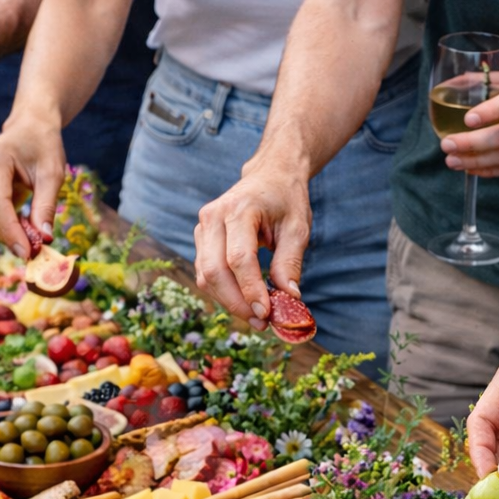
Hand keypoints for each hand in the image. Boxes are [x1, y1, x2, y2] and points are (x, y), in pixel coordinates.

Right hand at [0, 119, 63, 258]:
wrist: (30, 127)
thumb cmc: (43, 146)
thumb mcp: (52, 174)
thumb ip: (46, 206)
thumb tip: (44, 239)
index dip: (11, 232)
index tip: (28, 253)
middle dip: (9, 237)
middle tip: (35, 250)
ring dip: (6, 234)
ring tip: (31, 235)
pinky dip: (2, 226)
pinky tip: (21, 226)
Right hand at [195, 169, 311, 323]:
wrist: (269, 175)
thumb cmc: (286, 200)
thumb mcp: (298, 228)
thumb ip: (290, 263)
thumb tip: (289, 298)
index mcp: (239, 209)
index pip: (238, 258)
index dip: (250, 289)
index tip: (266, 313)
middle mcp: (213, 216)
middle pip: (215, 271)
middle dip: (237, 302)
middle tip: (261, 322)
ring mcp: (202, 227)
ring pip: (206, 276)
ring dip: (229, 301)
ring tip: (257, 316)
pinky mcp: (201, 238)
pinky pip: (205, 273)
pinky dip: (223, 292)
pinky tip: (244, 301)